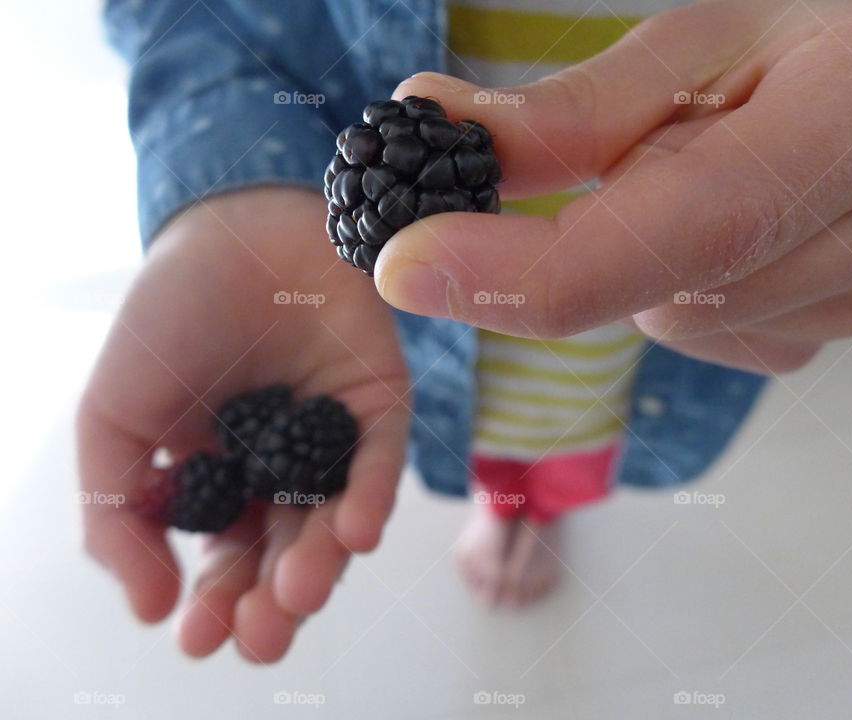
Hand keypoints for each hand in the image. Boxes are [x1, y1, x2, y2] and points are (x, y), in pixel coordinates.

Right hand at [77, 187, 408, 661]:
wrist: (222, 230)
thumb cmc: (165, 322)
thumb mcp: (114, 422)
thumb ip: (120, 516)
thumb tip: (149, 610)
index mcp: (224, 483)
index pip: (227, 562)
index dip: (216, 603)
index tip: (200, 637)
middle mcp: (286, 471)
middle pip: (288, 554)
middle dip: (274, 601)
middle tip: (261, 635)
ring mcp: (336, 439)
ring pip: (336, 518)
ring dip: (322, 562)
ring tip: (298, 591)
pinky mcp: (378, 402)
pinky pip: (379, 459)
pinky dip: (370, 496)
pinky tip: (351, 531)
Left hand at [374, 0, 851, 372]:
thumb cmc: (815, 51)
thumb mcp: (703, 40)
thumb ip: (576, 108)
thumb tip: (435, 130)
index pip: (681, 227)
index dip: (530, 266)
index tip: (407, 263)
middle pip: (661, 292)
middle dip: (584, 242)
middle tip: (614, 157)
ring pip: (672, 323)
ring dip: (637, 259)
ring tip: (701, 177)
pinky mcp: (827, 339)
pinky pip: (699, 338)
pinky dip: (672, 285)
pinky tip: (717, 229)